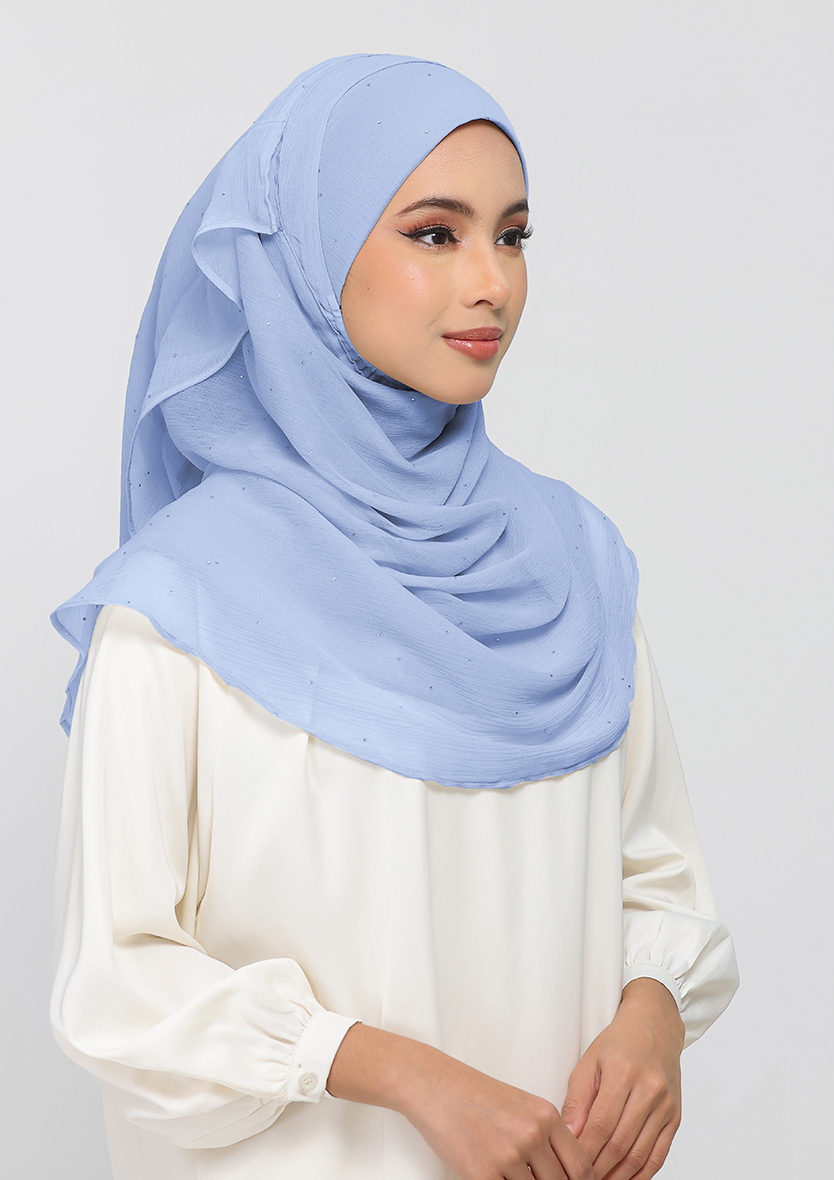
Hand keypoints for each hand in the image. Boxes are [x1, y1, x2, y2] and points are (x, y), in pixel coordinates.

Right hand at [327, 1023, 592, 1179]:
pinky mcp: (482, 1174)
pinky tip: (495, 1177)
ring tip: (513, 1175)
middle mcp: (532, 1135)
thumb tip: (565, 1169)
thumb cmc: (473, 1094)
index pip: (582, 1166)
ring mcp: (508, 1156)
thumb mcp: (521, 1104)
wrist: (434, 1085)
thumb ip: (546, 1134)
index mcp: (546, 1116)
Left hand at [560, 978, 683, 1179]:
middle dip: (598, 1167)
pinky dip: (642, 1174)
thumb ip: (577, 1099)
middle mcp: (648, 1089)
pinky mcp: (675, 1116)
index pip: (600, 1124)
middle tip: (581, 1178)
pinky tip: (626, 1179)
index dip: (584, 1151)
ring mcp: (665, 1105)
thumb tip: (569, 1134)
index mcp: (622, 1072)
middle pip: (620, 1143)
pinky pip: (659, 1154)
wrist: (655, 1027)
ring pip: (640, 1154)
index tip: (571, 1163)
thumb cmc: (619, 1043)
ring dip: (618, 1175)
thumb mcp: (589, 1062)